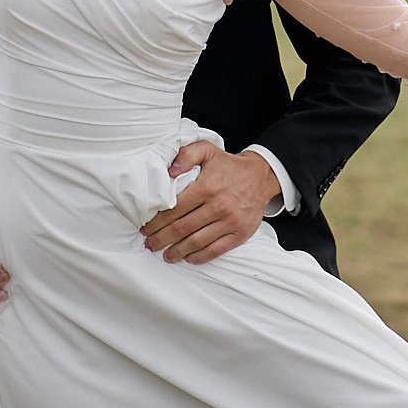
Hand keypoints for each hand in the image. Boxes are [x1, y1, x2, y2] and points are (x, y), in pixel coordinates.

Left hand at [142, 142, 278, 264]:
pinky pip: (216, 250)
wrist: (260, 176)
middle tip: (150, 243)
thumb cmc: (229, 165)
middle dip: (162, 238)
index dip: (158, 221)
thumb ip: (186, 155)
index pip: (175, 209)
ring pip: (197, 242)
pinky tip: (188, 257)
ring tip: (166, 254)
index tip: (146, 227)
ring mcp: (230, 221)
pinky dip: (200, 256)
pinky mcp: (240, 233)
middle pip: (183, 228)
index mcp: (207, 186)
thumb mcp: (207, 150)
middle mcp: (218, 206)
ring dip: (178, 251)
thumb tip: (170, 171)